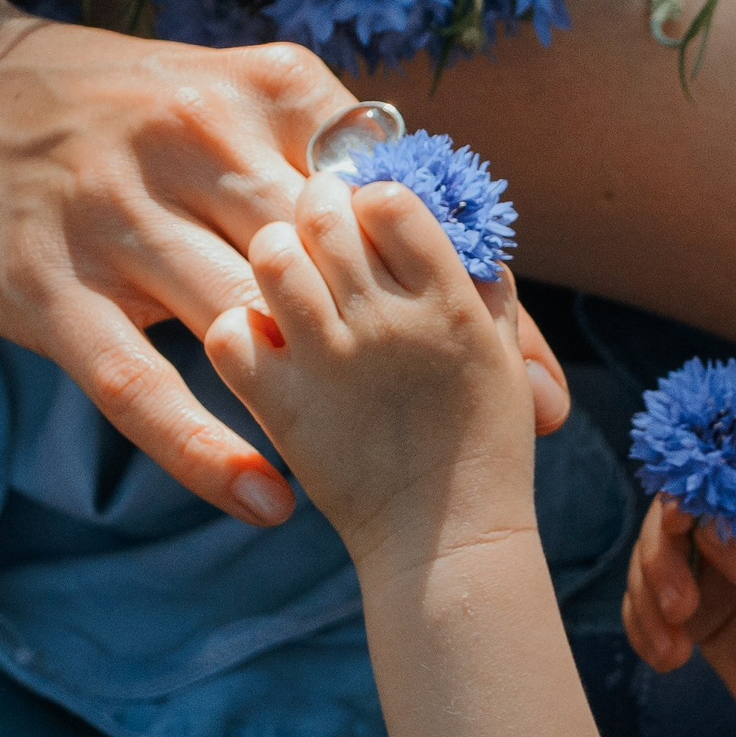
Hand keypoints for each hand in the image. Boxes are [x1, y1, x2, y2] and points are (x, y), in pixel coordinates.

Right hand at [0, 0, 570, 526]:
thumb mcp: (225, 93)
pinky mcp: (48, 288)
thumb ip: (322, 146)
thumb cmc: (110, 106)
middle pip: (340, 265)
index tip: (531, 369)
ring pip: (246, 322)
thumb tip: (438, 218)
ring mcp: (117, 219)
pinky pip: (138, 384)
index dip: (469, 287)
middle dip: (424, 356)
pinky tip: (267, 501)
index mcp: (261, 96)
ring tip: (397, 485)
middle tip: (497, 439)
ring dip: (324, 408)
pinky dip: (206, 448)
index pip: (393, 199)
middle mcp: (197, 144)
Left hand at [203, 173, 540, 566]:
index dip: (371, 193)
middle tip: (314, 224)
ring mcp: (328, 360)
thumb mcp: (504, 355)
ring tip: (285, 276)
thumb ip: (487, 287)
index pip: (389, 198)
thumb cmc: (486, 447)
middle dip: (313, 206)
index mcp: (447, 300)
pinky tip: (262, 338)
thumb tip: (460, 229)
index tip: (367, 210)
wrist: (444, 543)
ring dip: (273, 255)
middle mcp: (385, 319)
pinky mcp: (281, 405)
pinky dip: (238, 327)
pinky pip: (230, 332)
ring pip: (269, 257)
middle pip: (321, 212)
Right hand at [623, 493, 735, 736]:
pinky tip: (667, 660)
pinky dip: (644, 628)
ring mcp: (722, 575)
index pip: (721, 484)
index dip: (687, 498)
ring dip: (646, 600)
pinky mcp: (705, 615)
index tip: (674, 530)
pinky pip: (653, 606)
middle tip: (676, 610)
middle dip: (659, 559)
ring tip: (672, 652)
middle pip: (673, 519)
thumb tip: (706, 519)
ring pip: (654, 561)